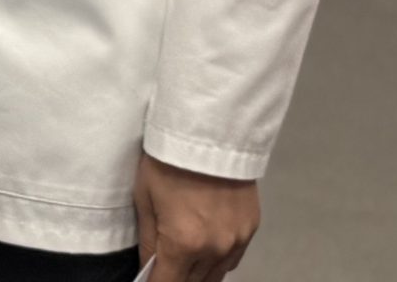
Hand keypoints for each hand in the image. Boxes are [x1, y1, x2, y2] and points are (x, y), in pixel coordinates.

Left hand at [134, 152, 257, 280]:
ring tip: (182, 262)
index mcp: (183, 243)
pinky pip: (233, 259)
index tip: (148, 280)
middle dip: (175, 279)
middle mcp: (214, 250)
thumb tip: (149, 266)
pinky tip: (205, 251)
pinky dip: (218, 261)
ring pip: (215, 275)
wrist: (210, 129)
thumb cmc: (167, 160)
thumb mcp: (144, 197)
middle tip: (163, 266)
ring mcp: (237, 241)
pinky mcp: (251, 229)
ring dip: (197, 274)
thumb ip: (148, 240)